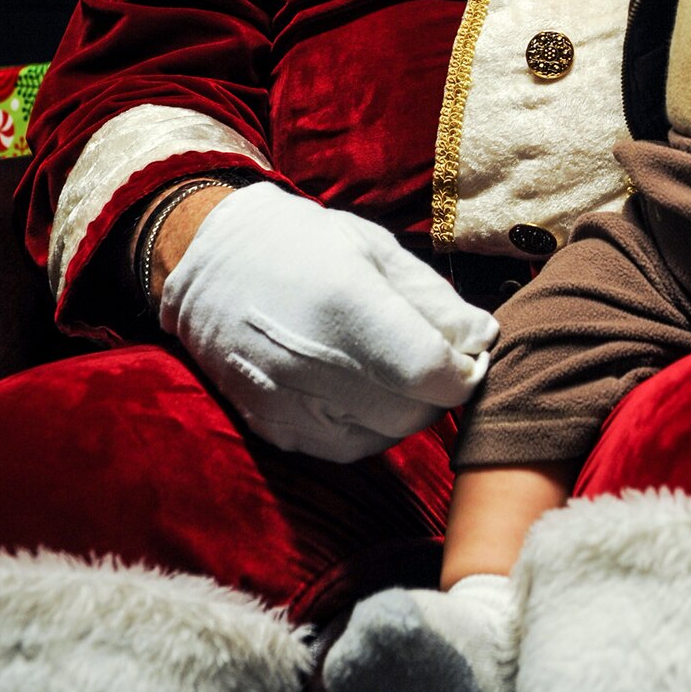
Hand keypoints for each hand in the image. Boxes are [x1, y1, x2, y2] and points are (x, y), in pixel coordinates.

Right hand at [159, 182, 498, 461]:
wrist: (208, 260)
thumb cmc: (302, 243)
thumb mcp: (374, 249)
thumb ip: (433, 300)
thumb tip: (482, 338)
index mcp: (346, 306)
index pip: (432, 373)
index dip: (466, 371)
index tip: (471, 355)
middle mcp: (312, 363)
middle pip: (412, 410)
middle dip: (439, 391)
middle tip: (438, 361)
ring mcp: (287, 401)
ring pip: (382, 435)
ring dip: (406, 411)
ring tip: (399, 373)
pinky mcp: (271, 425)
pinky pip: (343, 448)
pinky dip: (368, 428)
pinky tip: (365, 393)